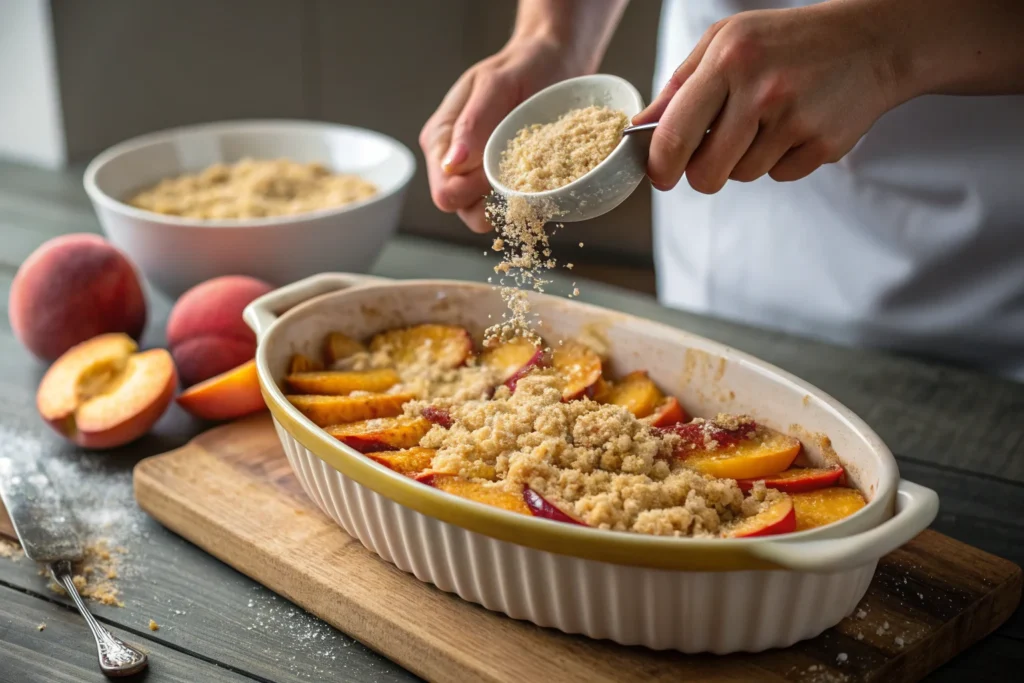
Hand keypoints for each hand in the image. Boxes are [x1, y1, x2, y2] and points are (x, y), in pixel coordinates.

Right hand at [419, 36, 586, 232]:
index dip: (471, 191)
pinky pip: (507, 208)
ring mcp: (477, 173)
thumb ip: (473, 122)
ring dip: (507, 206)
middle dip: (488, 201)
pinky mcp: (502, 179)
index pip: (444, 190)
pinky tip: (539, 184)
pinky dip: (523, 203)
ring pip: (481, 215)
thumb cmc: (524, 65)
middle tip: (520, 172)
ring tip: (531, 177)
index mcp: (441, 137)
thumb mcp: (496, 83)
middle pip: (460, 208)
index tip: (498, 171)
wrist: (556, 64)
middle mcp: (454, 160)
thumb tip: (452, 162)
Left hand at [634, 2, 902, 192]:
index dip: (660, 166)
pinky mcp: (822, 145)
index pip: (675, 134)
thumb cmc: (788, 41)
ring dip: (745, 160)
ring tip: (767, 123)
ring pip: (742, 176)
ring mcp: (794, 120)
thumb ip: (679, 85)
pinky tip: (795, 127)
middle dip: (702, 174)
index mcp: (728, 60)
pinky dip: (781, 161)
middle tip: (710, 158)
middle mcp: (761, 90)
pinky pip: (779, 176)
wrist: (872, 41)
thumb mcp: (726, 42)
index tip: (659, 175)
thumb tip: (641, 126)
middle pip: (706, 172)